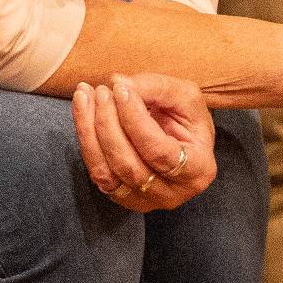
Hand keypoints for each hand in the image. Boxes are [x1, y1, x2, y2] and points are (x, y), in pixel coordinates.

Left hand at [74, 72, 219, 212]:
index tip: (120, 90)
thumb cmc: (188, 119)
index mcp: (198, 170)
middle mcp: (172, 194)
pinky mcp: (120, 197)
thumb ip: (156, 87)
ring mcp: (144, 200)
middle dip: (109, 124)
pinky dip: (85, 139)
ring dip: (90, 130)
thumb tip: (118, 83)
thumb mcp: (185, 96)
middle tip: (102, 91)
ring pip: (107, 172)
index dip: (135, 120)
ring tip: (85, 95)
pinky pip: (96, 172)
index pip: (160, 152)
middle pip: (129, 165)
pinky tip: (83, 110)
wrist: (182, 139)